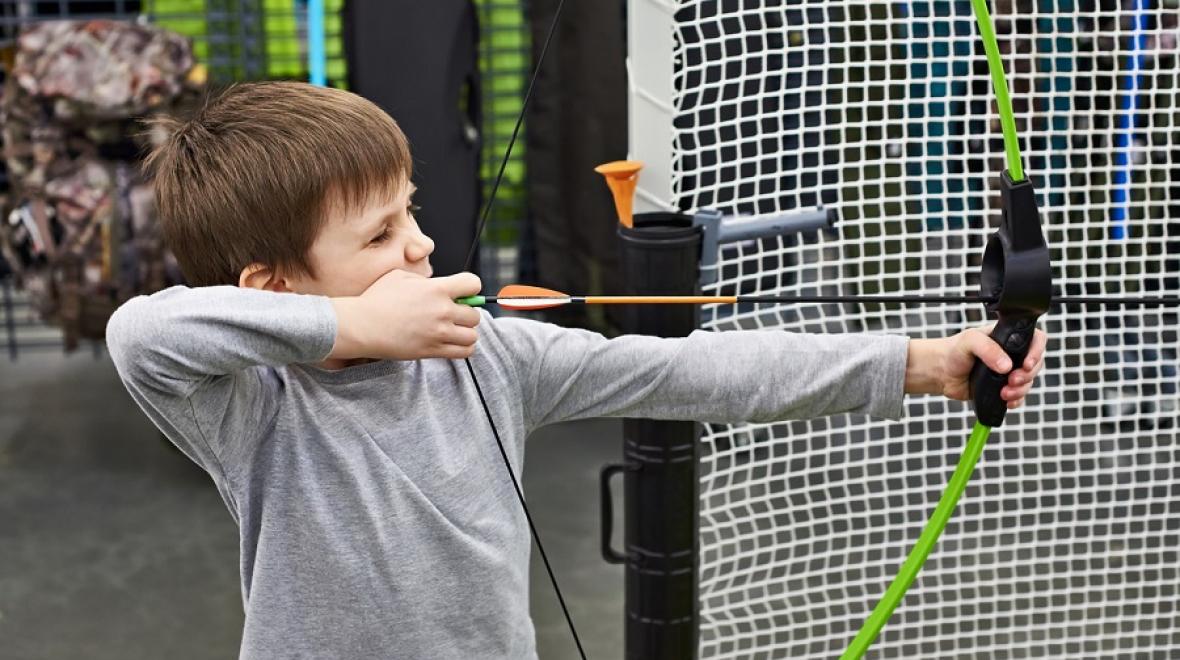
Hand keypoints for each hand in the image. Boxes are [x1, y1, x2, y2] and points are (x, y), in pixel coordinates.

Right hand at [328, 270, 482, 360]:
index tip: (462, 293)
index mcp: (437, 289)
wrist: (362, 325)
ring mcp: (439, 333)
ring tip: (452, 331)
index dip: (470, 288)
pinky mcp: (433, 350)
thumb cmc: (376, 299)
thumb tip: (438, 286)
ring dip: (465, 333)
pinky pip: (464, 352)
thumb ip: (425, 280)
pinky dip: (462, 348)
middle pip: (475, 315)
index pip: (473, 284)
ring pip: (472, 336)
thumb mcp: (400, 277)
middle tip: (452, 315)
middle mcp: (442, 311)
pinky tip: (450, 342)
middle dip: (466, 314)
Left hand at [905, 324, 1046, 408]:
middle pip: (1035, 364)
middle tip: (1012, 379)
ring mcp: (1008, 372)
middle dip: (1027, 375)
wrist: (940, 372)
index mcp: (1008, 338)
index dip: (1037, 351)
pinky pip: (1018, 397)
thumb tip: (1006, 365)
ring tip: (1004, 392)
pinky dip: (1016, 400)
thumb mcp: (969, 341)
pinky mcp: (1002, 388)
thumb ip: (988, 349)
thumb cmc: (953, 351)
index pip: (1036, 340)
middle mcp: (1012, 355)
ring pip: (1028, 382)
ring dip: (1020, 390)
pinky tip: (1006, 401)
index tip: (1027, 363)